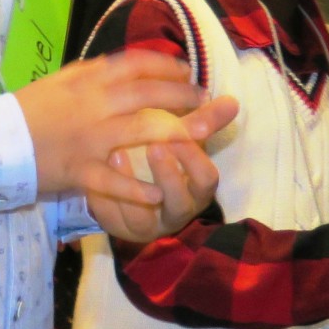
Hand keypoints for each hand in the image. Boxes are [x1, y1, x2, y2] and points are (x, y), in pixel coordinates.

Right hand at [16, 51, 234, 195]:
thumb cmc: (28, 110)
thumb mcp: (60, 81)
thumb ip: (91, 73)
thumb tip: (123, 65)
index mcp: (86, 80)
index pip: (135, 65)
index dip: (166, 67)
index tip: (187, 71)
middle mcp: (92, 105)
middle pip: (146, 95)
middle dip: (181, 96)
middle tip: (204, 100)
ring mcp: (87, 138)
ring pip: (139, 131)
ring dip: (174, 133)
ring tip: (200, 137)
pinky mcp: (78, 170)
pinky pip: (111, 180)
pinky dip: (135, 189)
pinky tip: (157, 195)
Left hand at [87, 130, 225, 243]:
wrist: (128, 189)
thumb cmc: (161, 158)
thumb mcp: (181, 142)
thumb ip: (203, 122)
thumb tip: (232, 100)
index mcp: (196, 190)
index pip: (206, 179)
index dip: (195, 159)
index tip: (181, 133)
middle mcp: (175, 212)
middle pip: (179, 203)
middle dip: (168, 175)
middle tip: (153, 145)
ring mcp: (147, 224)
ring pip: (142, 218)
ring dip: (130, 186)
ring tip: (117, 152)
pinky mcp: (118, 227)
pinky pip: (111, 218)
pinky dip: (103, 197)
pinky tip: (95, 172)